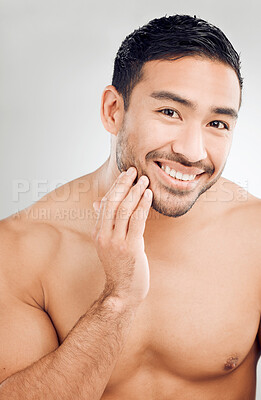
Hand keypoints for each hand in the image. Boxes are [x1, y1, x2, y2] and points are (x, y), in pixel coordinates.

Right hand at [92, 167, 152, 306]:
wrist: (122, 292)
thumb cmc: (119, 266)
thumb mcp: (108, 243)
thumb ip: (105, 223)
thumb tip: (98, 202)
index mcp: (98, 233)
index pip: (106, 203)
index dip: (116, 187)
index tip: (125, 174)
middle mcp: (104, 235)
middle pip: (113, 203)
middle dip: (123, 184)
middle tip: (133, 171)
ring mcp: (116, 242)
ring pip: (124, 210)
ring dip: (135, 192)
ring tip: (144, 180)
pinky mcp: (130, 248)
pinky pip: (137, 221)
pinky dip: (142, 205)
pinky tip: (148, 195)